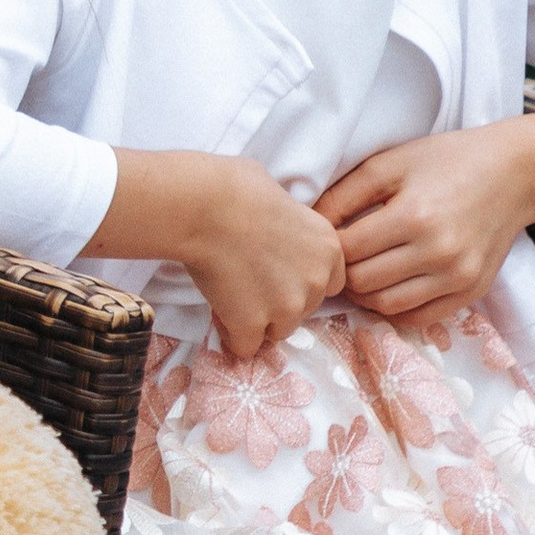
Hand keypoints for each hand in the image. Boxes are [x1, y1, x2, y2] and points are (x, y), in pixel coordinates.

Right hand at [86, 150, 346, 358]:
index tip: (275, 271)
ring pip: (277, 331)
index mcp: (328, 247)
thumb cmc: (235, 187)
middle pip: (304, 310)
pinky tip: (219, 314)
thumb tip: (277, 226)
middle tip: (247, 281)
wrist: (204, 206)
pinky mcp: (253, 324)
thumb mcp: (282, 198)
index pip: (329, 284)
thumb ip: (292, 226)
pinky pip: (245, 346)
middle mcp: (316, 280)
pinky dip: (231, 335)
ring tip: (230, 297)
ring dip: (256, 320)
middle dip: (279, 302)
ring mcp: (287, 306)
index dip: (299, 279)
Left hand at [314, 105, 534, 329]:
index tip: (323, 236)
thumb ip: (342, 195)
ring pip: (387, 306)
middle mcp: (439, 253)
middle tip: (338, 257)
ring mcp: (458, 277)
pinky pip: (419, 318)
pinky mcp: (472, 292)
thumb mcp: (388, 164)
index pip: (347, 251)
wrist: (513, 173)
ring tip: (359, 270)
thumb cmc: (444, 161)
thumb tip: (306, 225)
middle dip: (342, 272)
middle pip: (362, 283)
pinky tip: (388, 285)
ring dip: (364, 294)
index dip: (327, 246)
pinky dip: (395, 309)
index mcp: (414, 217)